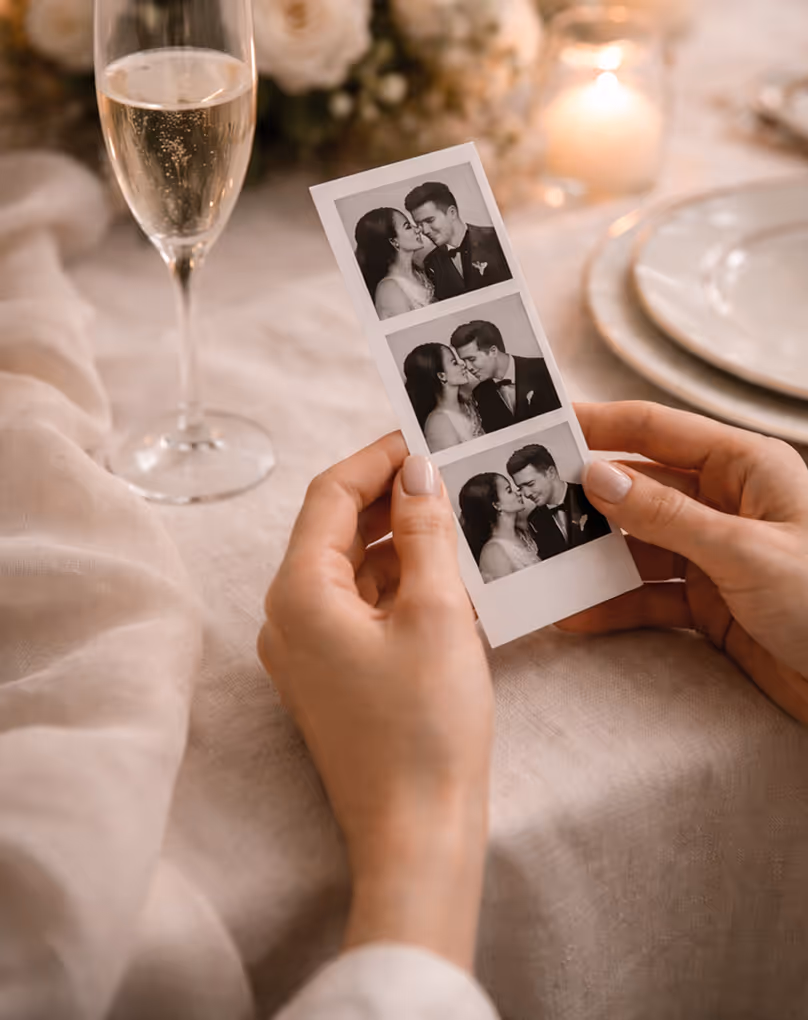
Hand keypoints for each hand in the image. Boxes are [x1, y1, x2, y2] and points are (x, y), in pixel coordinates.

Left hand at [258, 433, 492, 969]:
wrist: (416, 832)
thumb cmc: (426, 725)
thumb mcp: (436, 613)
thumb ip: (425, 532)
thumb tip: (419, 472)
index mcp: (298, 591)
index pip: (329, 495)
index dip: (377, 457)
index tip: (424, 433)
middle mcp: (289, 616)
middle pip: (337, 529)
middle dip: (393, 496)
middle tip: (451, 470)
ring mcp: (309, 650)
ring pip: (355, 569)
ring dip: (403, 540)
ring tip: (460, 515)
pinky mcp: (335, 676)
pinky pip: (364, 608)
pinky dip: (402, 584)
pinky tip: (451, 573)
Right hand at [561, 402, 807, 722]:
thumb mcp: (743, 552)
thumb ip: (666, 515)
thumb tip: (597, 478)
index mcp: (744, 467)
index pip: (656, 431)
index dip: (600, 425)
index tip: (545, 424)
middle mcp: (725, 503)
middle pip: (638, 489)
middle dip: (586, 499)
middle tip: (529, 503)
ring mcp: (713, 553)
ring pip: (636, 545)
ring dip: (593, 557)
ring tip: (543, 563)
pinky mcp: (707, 602)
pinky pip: (648, 596)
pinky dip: (614, 605)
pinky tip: (577, 613)